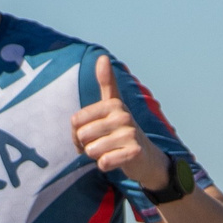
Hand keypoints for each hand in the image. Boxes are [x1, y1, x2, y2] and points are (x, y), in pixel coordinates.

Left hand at [73, 55, 169, 191]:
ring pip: (92, 150)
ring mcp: (130, 134)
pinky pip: (104, 162)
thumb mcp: (114, 106)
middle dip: (86, 146)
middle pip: (82, 136)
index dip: (77, 133)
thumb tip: (102, 56)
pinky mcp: (134, 152)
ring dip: (97, 156)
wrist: (147, 158)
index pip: (75, 121)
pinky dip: (106, 166)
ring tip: (110, 151)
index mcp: (113, 104)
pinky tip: (116, 160)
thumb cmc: (122, 131)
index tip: (90, 134)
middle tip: (101, 146)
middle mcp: (123, 116)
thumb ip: (107, 83)